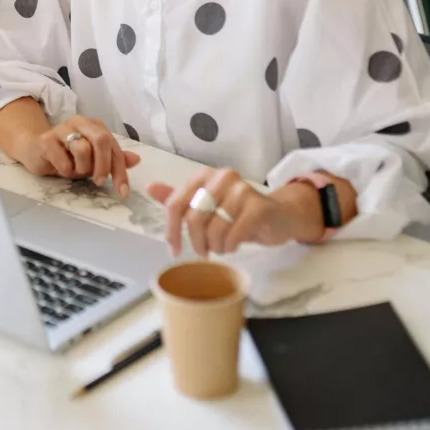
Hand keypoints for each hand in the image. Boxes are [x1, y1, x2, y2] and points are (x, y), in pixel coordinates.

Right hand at [15, 115, 140, 197]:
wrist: (35, 150)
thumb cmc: (67, 156)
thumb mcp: (94, 160)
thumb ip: (114, 159)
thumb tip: (137, 159)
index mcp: (95, 126)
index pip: (114, 147)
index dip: (120, 171)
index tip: (123, 192)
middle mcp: (80, 122)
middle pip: (101, 140)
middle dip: (103, 166)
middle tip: (99, 181)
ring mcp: (62, 128)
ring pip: (82, 149)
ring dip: (81, 168)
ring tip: (74, 170)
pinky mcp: (46, 139)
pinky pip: (63, 160)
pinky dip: (65, 170)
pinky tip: (60, 167)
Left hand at [148, 166, 322, 256]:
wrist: (279, 216)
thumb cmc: (238, 212)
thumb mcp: (206, 206)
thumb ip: (180, 198)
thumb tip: (150, 187)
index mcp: (204, 176)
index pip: (176, 203)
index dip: (171, 230)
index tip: (174, 250)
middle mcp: (222, 177)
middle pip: (194, 218)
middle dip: (196, 243)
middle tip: (204, 253)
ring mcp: (241, 190)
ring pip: (214, 230)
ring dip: (216, 247)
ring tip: (222, 247)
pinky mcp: (258, 206)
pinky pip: (233, 235)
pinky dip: (230, 247)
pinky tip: (234, 245)